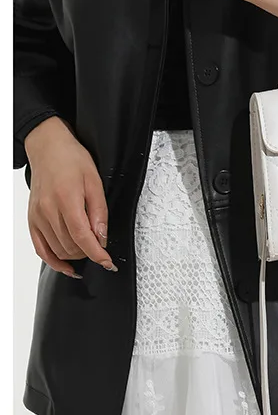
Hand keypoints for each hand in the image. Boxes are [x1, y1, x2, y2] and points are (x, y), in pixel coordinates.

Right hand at [25, 116, 116, 277]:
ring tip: (88, 250)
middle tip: (102, 248)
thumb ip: (99, 212)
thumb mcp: (95, 182)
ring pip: (58, 250)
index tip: (108, 263)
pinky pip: (40, 248)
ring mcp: (37, 216)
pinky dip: (54, 261)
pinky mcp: (32, 219)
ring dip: (76, 256)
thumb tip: (102, 237)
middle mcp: (48, 210)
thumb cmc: (72, 160)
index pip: (82, 237)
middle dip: (89, 253)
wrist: (48, 148)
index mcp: (66, 199)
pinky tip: (67, 266)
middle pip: (70, 246)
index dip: (97, 254)